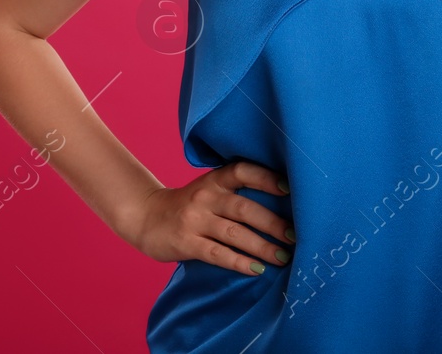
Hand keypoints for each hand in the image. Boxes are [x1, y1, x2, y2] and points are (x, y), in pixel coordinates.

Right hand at [122, 160, 294, 275]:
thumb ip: (235, 194)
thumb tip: (282, 207)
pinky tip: (256, 269)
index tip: (290, 189)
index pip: (243, 171)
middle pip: (245, 208)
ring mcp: (194, 220)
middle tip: (295, 236)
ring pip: (234, 233)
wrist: (146, 217)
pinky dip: (239, 262)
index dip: (267, 178)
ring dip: (262, 247)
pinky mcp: (186, 242)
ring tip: (283, 257)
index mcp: (215, 180)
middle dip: (273, 223)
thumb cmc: (189, 206)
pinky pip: (217, 253)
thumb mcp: (209, 190)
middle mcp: (205, 196)